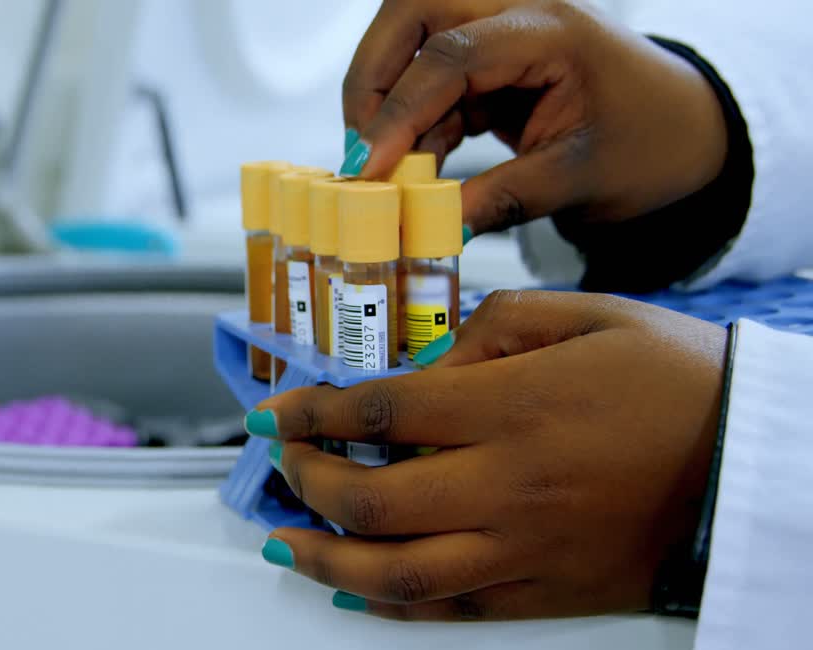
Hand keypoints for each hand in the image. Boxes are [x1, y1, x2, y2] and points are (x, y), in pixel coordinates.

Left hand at [249, 291, 726, 619]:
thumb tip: (424, 365)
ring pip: (398, 572)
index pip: (380, 412)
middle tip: (284, 465)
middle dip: (308, 482)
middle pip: (373, 498)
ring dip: (325, 560)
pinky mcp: (546, 592)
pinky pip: (451, 609)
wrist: (753, 463)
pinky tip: (354, 593)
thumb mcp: (587, 316)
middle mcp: (507, 485)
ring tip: (283, 544)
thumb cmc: (678, 382)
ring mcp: (524, 548)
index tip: (276, 415)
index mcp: (513, 408)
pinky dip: (391, 604)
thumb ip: (492, 329)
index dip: (311, 413)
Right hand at [342, 0, 727, 234]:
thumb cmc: (650, 144)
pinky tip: (419, 166)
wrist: (685, 129)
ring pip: (409, 37)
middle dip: (374, 78)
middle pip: (412, 13)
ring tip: (390, 164)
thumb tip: (432, 227)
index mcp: (552, 29)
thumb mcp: (579, 180)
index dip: (401, 112)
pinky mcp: (489, 56)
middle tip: (364, 146)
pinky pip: (428, 74)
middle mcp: (519, 10)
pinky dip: (412, 120)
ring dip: (387, 98)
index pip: (451, 55)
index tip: (370, 168)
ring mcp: (501, 27)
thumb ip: (502, 201)